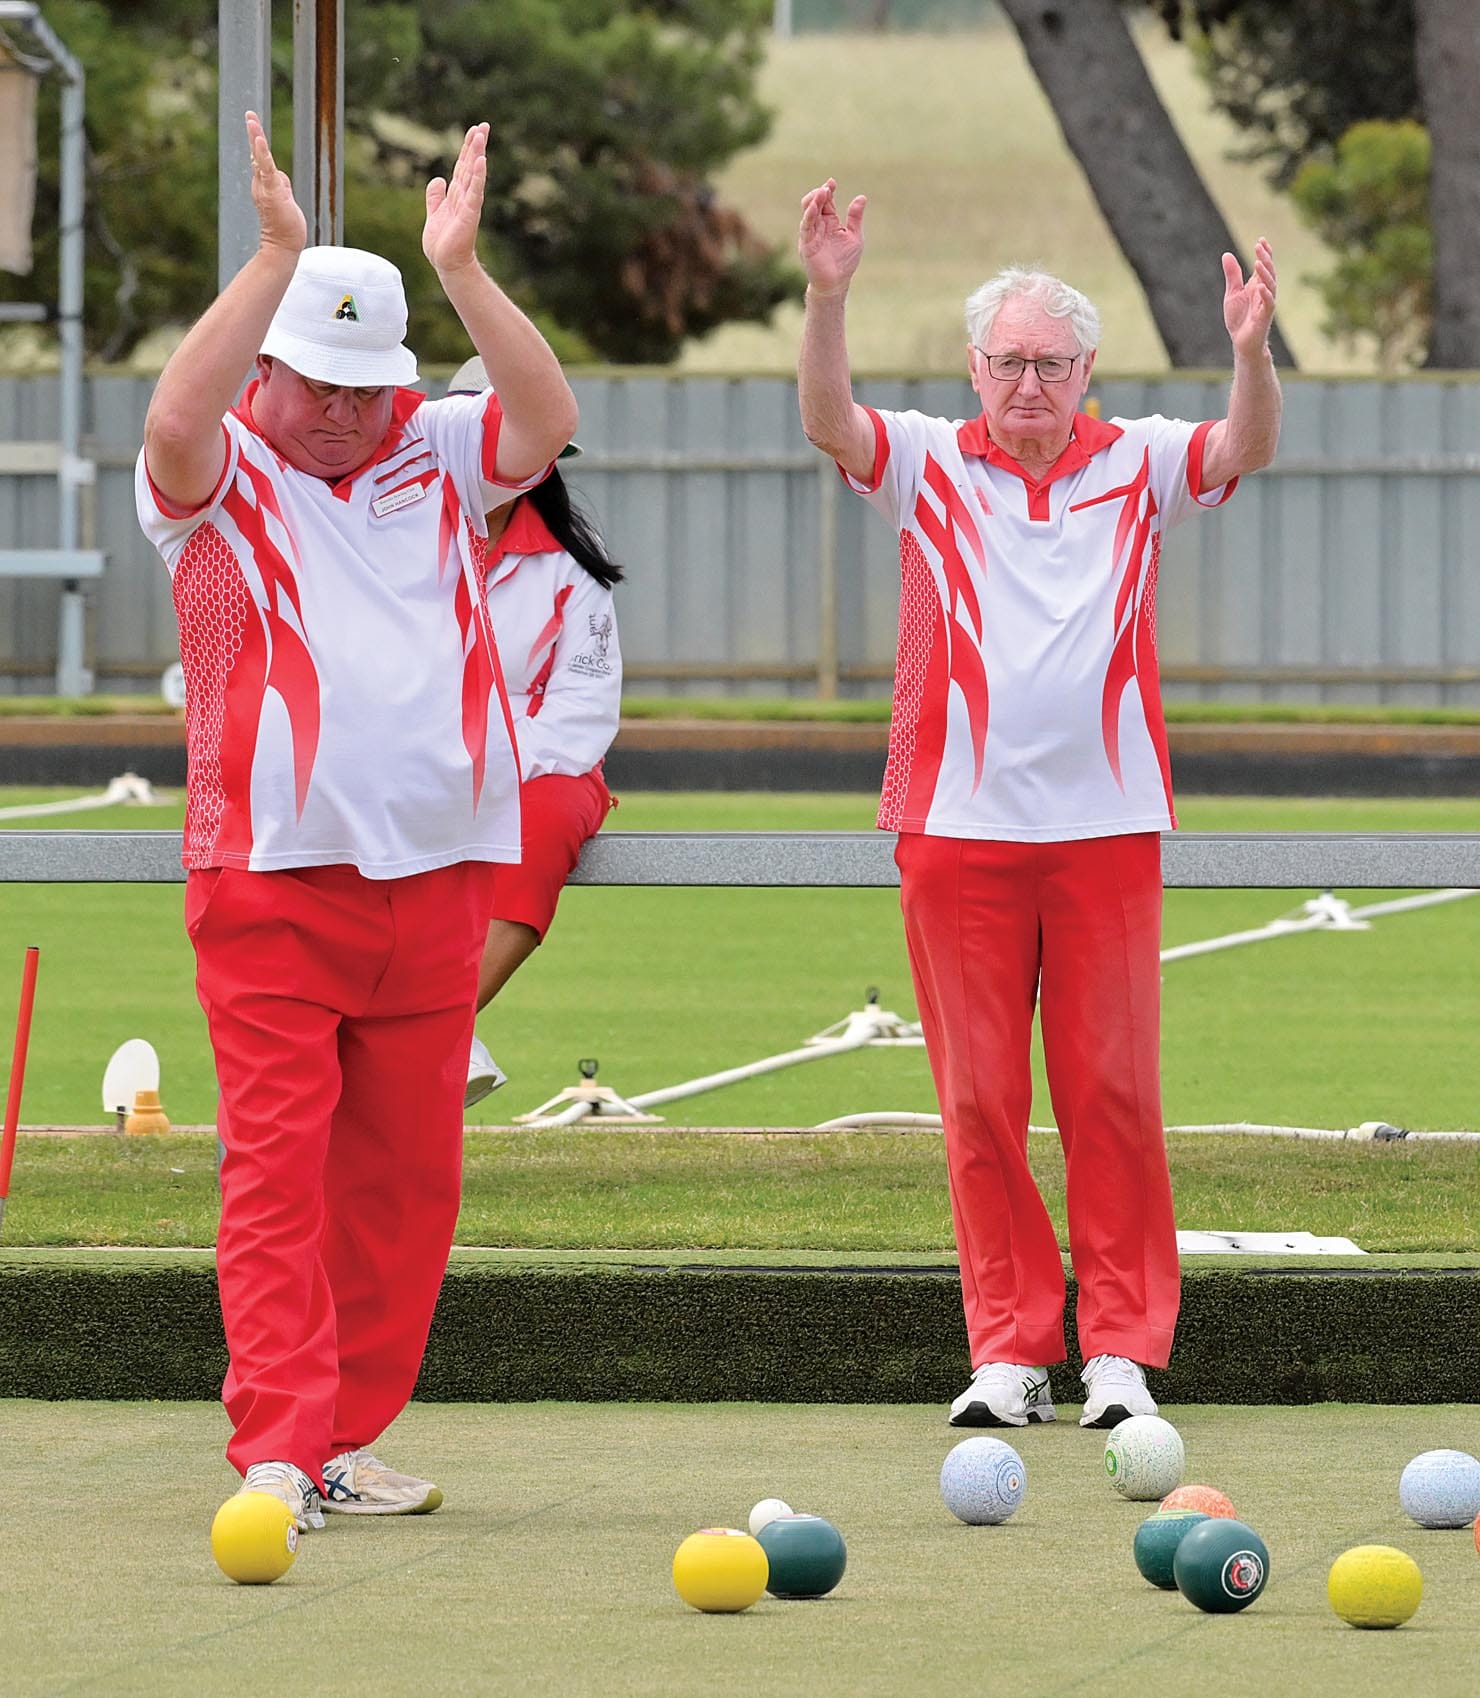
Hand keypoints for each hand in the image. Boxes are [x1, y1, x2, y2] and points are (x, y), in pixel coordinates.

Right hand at [246, 112, 305, 255]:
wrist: (282, 246)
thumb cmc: (285, 228)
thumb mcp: (286, 202)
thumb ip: (282, 186)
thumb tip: (280, 176)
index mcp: (264, 185)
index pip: (261, 159)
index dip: (258, 142)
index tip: (253, 124)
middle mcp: (260, 184)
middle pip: (257, 154)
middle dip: (253, 132)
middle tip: (249, 113)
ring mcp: (265, 187)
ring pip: (260, 158)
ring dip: (256, 137)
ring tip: (251, 118)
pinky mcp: (272, 191)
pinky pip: (267, 169)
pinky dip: (263, 154)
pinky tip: (259, 140)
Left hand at [424, 123, 489, 276]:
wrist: (447, 263)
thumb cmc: (442, 243)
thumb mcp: (434, 213)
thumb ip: (435, 196)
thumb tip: (438, 179)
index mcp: (455, 194)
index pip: (462, 165)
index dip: (467, 148)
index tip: (475, 130)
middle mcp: (464, 196)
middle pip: (470, 164)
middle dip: (476, 144)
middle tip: (484, 125)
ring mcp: (468, 204)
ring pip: (473, 174)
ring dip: (477, 154)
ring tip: (482, 135)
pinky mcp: (469, 214)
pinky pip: (474, 191)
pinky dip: (478, 176)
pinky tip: (481, 161)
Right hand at [798, 178, 866, 296]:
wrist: (836, 283)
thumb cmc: (845, 262)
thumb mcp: (854, 236)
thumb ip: (855, 217)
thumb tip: (861, 197)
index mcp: (830, 222)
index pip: (826, 202)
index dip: (828, 191)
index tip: (832, 182)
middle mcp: (819, 225)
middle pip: (815, 203)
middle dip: (820, 193)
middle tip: (828, 187)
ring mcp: (811, 233)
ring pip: (808, 211)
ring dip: (814, 200)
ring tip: (822, 192)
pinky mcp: (806, 243)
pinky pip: (805, 226)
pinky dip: (809, 214)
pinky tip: (814, 206)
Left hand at [1223, 239, 1276, 360]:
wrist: (1242, 342)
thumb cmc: (1239, 318)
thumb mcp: (1232, 293)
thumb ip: (1232, 275)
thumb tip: (1226, 254)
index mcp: (1257, 285)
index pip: (1264, 266)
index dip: (1265, 253)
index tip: (1261, 240)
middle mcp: (1264, 292)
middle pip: (1268, 272)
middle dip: (1265, 259)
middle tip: (1259, 246)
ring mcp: (1265, 304)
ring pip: (1270, 285)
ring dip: (1265, 274)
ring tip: (1258, 263)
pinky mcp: (1264, 317)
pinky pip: (1268, 304)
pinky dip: (1265, 295)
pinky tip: (1260, 286)